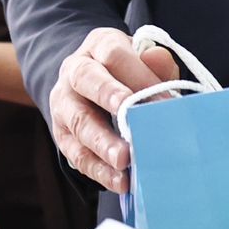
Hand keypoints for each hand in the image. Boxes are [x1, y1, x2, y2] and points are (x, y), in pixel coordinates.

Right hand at [48, 29, 177, 193]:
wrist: (88, 84)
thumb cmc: (126, 73)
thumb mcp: (141, 59)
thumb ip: (154, 62)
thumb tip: (160, 60)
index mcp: (98, 47)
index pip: (114, 55)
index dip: (139, 76)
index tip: (166, 101)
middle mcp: (74, 71)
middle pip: (87, 81)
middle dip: (109, 99)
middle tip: (131, 119)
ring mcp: (64, 104)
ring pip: (78, 121)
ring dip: (102, 143)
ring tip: (124, 161)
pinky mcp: (62, 135)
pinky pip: (76, 153)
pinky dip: (98, 169)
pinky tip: (119, 181)